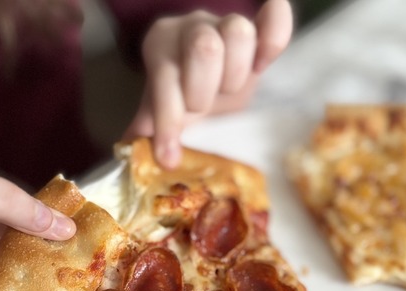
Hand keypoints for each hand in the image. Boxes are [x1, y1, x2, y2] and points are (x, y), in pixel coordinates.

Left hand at [125, 0, 292, 167]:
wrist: (211, 79)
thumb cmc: (184, 95)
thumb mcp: (162, 110)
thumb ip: (147, 126)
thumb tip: (130, 151)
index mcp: (161, 42)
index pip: (165, 76)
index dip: (169, 120)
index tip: (170, 157)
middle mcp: (193, 25)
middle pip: (204, 47)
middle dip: (203, 91)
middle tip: (202, 108)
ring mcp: (228, 22)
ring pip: (238, 31)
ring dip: (235, 73)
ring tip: (228, 91)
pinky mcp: (261, 27)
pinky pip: (275, 17)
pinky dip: (275, 37)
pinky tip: (263, 64)